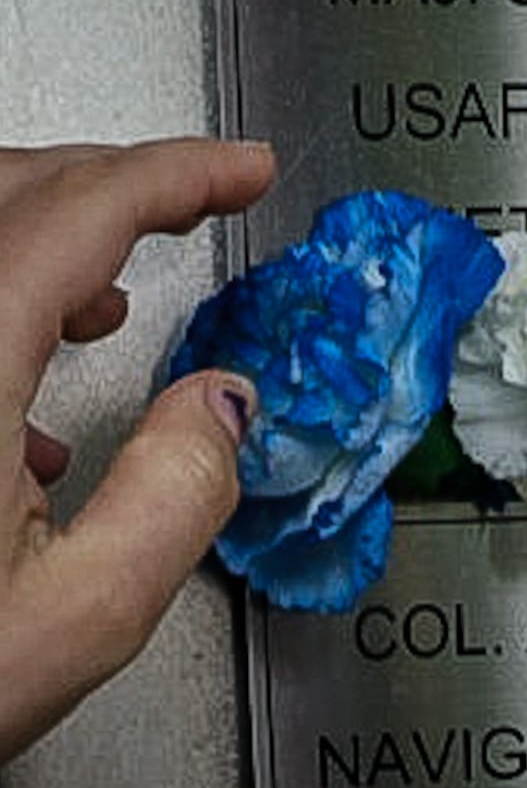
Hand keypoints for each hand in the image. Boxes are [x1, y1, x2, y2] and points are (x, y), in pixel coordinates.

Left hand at [0, 138, 273, 760]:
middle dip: (114, 181)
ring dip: (49, 239)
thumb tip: (226, 407)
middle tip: (193, 200)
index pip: (80, 214)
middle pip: (6, 193)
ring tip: (114, 295)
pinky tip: (24, 405)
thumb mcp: (81, 617)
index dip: (179, 174)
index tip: (242, 170)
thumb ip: (179, 494)